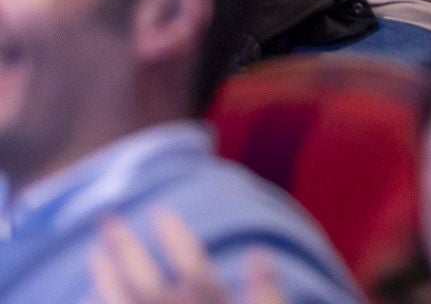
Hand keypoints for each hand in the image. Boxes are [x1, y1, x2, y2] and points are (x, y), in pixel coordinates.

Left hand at [90, 209, 286, 303]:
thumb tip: (260, 252)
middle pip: (143, 277)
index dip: (175, 236)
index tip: (160, 211)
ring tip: (93, 251)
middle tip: (105, 217)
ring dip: (104, 274)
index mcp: (209, 302)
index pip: (191, 262)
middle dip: (124, 245)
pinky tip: (89, 295)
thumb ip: (267, 291)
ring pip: (120, 299)